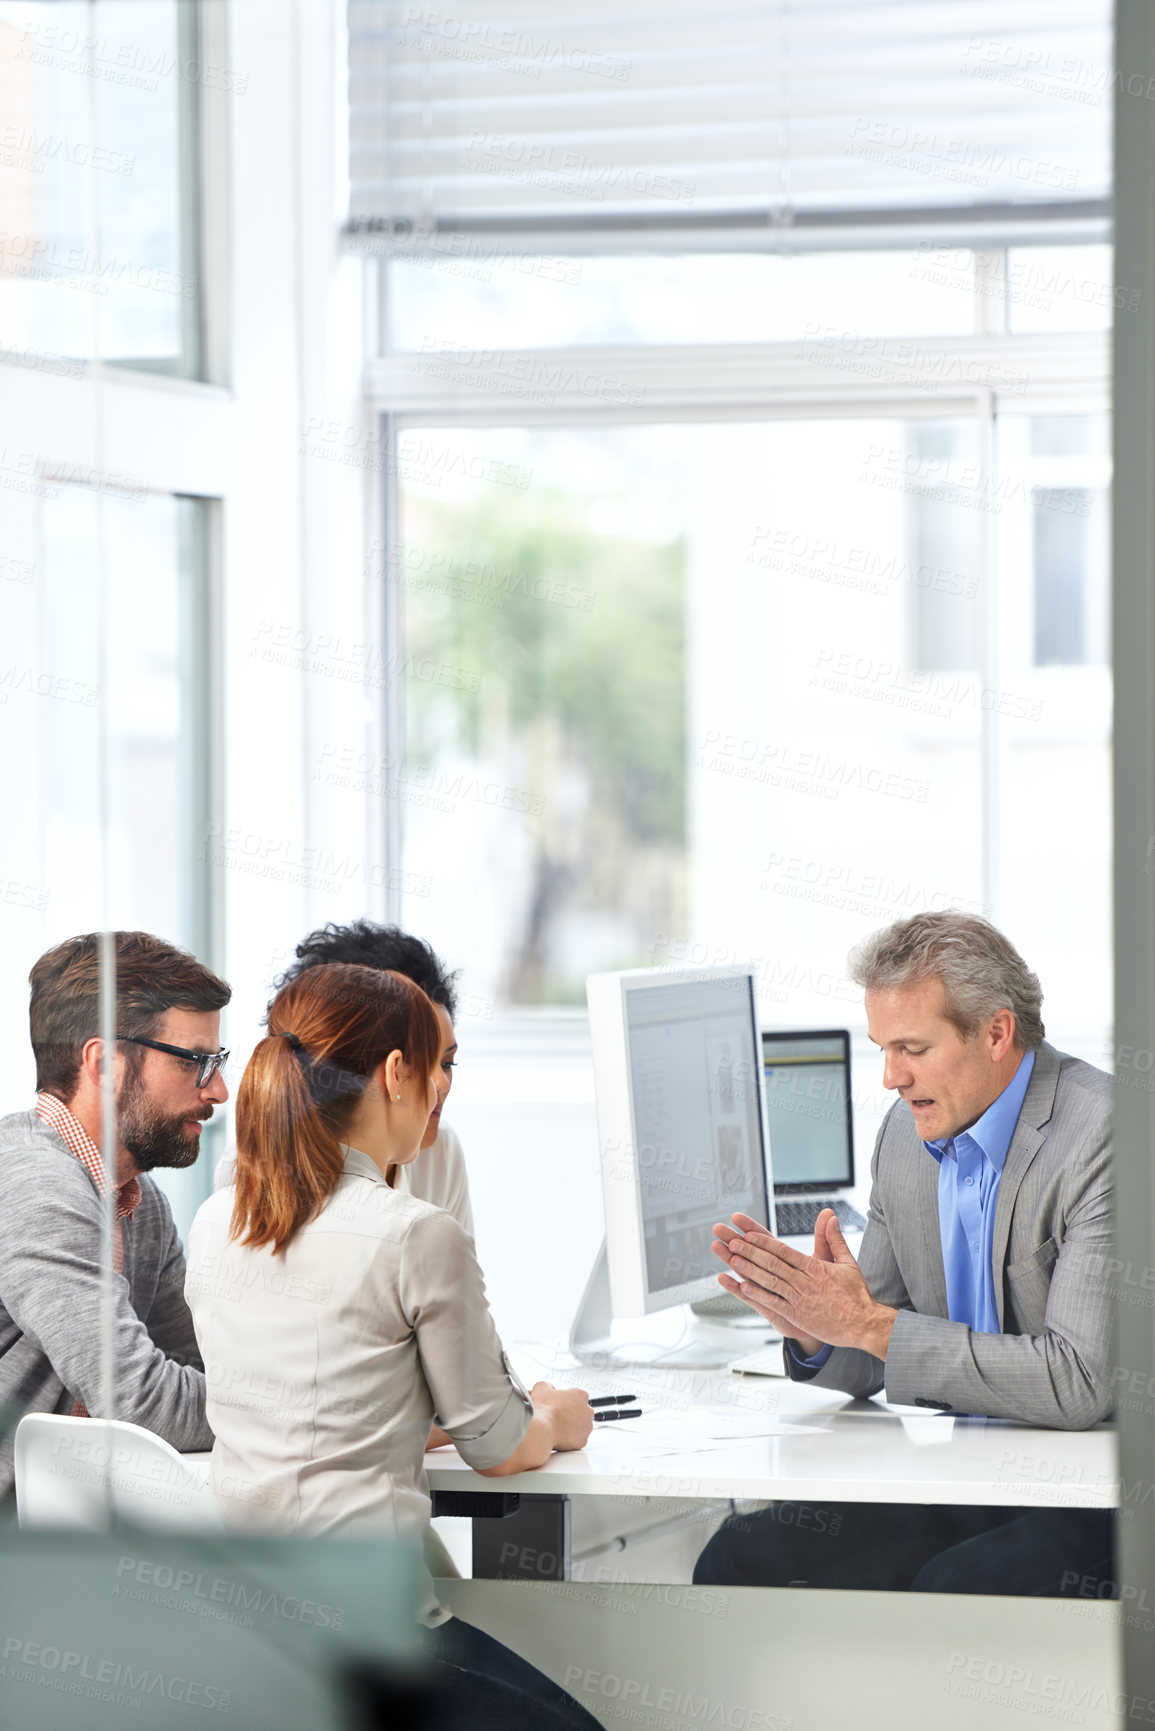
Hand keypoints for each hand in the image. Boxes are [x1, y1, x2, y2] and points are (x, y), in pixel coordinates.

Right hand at [530, 1382, 593, 1451]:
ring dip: (573, 1426)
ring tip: (559, 1427)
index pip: (578, 1396)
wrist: (542, 1428)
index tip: (560, 1404)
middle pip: (582, 1411)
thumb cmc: (543, 1408)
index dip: (568, 1400)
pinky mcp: (583, 1440)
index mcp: (581, 1395)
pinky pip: (578, 1439)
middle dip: (573, 1414)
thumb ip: (549, 1385)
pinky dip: (571, 1439)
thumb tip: (550, 1388)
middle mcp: (588, 1410)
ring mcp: (587, 1426)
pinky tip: (561, 1436)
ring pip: (582, 1426)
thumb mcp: (542, 1387)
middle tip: (559, 1416)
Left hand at [712, 1210, 896, 1360]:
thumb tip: (830, 1216)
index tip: (747, 1232)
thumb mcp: (847, 1262)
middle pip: (772, 1263)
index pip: (783, 1250)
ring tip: (732, 1259)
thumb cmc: (856, 1295)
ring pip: (770, 1281)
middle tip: (731, 1240)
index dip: (762, 1241)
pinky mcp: (797, 1316)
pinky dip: (758, 1294)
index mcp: (815, 1268)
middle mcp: (804, 1281)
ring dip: (749, 1269)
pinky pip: (774, 1303)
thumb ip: (834, 1239)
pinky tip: (743, 1286)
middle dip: (749, 1251)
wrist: (863, 1324)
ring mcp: (799, 1299)